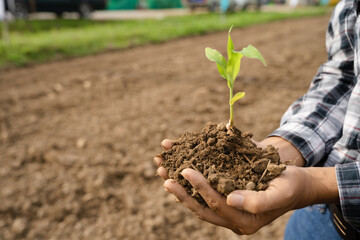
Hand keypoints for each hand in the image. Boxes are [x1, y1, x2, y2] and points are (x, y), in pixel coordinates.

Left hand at [164, 166, 312, 234]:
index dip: (200, 187)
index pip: (216, 204)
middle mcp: (232, 218)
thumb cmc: (290, 186)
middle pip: (201, 207)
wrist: (295, 184)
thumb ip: (258, 200)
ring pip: (198, 201)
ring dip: (180, 188)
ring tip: (163, 172)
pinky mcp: (226, 198)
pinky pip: (204, 194)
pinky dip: (190, 182)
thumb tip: (230, 199)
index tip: (186, 169)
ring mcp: (228, 209)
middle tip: (164, 176)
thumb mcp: (280, 193)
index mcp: (244, 220)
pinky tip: (178, 171)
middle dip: (181, 192)